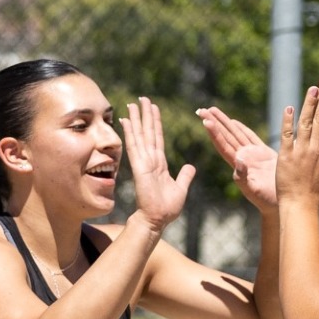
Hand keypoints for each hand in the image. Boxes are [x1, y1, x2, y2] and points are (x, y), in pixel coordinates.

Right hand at [120, 96, 195, 231]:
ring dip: (136, 119)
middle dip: (145, 115)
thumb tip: (190, 166)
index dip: (156, 122)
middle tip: (142, 98)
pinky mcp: (139, 167)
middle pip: (148, 132)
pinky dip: (131, 132)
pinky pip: (134, 146)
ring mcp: (143, 162)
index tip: (153, 108)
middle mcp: (150, 160)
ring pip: (140, 135)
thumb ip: (185, 176)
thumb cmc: (167, 208)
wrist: (157, 220)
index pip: (158, 138)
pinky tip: (127, 120)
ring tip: (133, 103)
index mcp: (160, 164)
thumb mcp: (181, 188)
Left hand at [198, 105, 276, 212]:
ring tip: (212, 110)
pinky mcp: (263, 154)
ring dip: (224, 122)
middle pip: (225, 136)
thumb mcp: (254, 190)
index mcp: (239, 165)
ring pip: (235, 134)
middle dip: (214, 122)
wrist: (281, 203)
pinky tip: (234, 122)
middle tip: (201, 110)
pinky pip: (250, 137)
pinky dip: (241, 128)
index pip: (223, 145)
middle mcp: (243, 158)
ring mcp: (252, 155)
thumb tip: (238, 160)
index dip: (214, 132)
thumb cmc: (267, 200)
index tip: (205, 120)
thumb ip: (244, 176)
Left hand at [275, 78, 318, 210]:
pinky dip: (288, 122)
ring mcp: (301, 152)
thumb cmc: (318, 196)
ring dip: (309, 104)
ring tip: (312, 88)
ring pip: (306, 123)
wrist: (301, 208)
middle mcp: (316, 150)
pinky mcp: (286, 157)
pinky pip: (287, 136)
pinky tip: (289, 107)